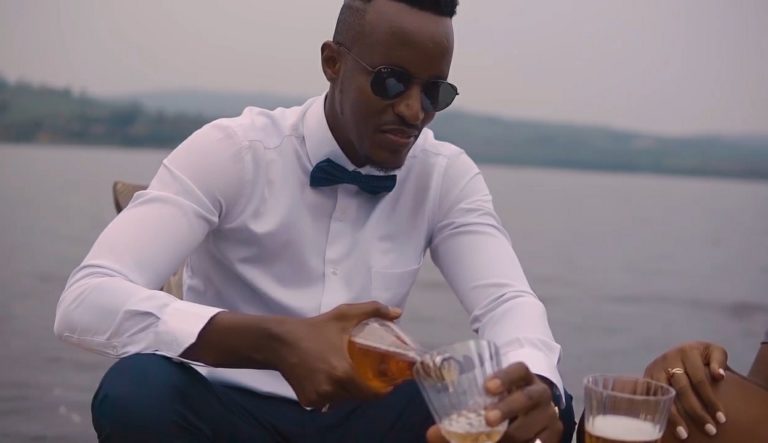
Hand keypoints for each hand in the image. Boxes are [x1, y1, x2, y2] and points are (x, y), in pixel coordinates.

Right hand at [273, 301, 400, 407]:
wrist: (281, 341)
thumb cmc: (315, 328)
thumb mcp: (344, 315)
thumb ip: (373, 310)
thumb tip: (398, 312)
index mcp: (342, 372)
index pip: (370, 393)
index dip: (381, 390)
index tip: (387, 383)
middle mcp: (331, 389)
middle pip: (357, 396)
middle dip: (364, 388)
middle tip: (366, 375)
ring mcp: (318, 397)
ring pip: (342, 400)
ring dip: (348, 391)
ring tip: (347, 375)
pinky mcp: (308, 401)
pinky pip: (328, 401)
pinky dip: (331, 394)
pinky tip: (329, 379)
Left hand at [426, 362, 561, 442]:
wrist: (535, 411)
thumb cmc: (504, 402)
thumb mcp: (488, 401)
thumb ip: (462, 413)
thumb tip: (432, 434)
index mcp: (524, 378)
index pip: (519, 369)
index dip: (505, 376)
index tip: (487, 387)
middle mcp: (541, 394)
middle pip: (528, 397)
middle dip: (508, 408)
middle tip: (487, 419)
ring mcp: (550, 415)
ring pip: (537, 423)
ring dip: (515, 433)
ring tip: (495, 440)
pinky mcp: (554, 436)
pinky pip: (542, 442)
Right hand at [644, 341, 727, 439]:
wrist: (678, 350)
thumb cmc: (700, 355)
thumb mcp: (712, 351)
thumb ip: (718, 360)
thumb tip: (720, 376)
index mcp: (687, 352)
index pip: (699, 379)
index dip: (710, 400)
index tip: (722, 419)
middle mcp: (668, 360)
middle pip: (682, 389)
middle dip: (696, 411)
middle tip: (710, 430)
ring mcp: (655, 369)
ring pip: (663, 395)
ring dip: (674, 416)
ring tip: (684, 434)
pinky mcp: (645, 378)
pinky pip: (651, 397)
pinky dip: (657, 411)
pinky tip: (664, 426)